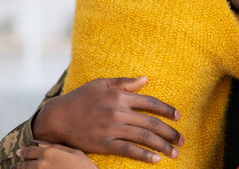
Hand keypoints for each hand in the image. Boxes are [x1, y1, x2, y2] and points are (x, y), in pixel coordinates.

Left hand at [12, 143, 96, 168]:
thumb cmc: (83, 166)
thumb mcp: (74, 152)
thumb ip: (56, 146)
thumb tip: (41, 142)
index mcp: (49, 153)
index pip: (29, 151)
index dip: (23, 152)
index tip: (19, 152)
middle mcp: (41, 164)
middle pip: (24, 164)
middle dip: (18, 164)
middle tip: (14, 165)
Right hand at [33, 77, 183, 163]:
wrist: (57, 118)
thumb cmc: (80, 98)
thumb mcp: (101, 84)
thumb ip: (125, 83)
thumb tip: (146, 79)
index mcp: (120, 96)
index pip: (150, 103)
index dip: (167, 110)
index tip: (178, 117)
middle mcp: (118, 112)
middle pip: (151, 123)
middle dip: (170, 132)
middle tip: (181, 140)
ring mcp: (112, 129)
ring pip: (144, 138)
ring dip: (163, 146)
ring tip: (174, 153)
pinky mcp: (104, 144)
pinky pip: (128, 150)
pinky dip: (144, 155)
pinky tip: (156, 159)